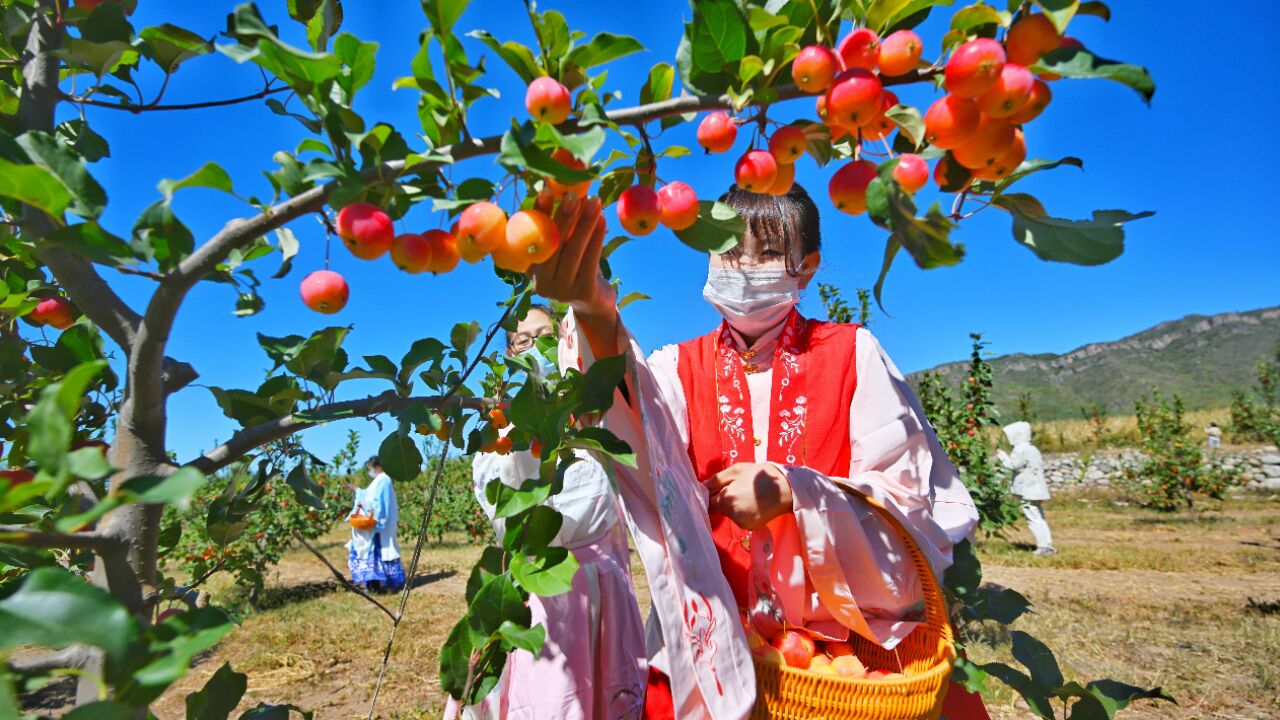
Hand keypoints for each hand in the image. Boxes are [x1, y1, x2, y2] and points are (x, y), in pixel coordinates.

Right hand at [531, 191, 612, 318]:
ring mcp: (562, 291)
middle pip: (553, 245)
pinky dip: (597, 238)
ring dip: (585, 224)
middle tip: (573, 195)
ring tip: (594, 201)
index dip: (538, 215)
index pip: (532, 239)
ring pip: (573, 252)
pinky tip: (603, 220)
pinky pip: (591, 260)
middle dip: (564, 217)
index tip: (545, 192)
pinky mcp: (583, 292)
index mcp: (531, 269)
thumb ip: (561, 229)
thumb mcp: (564, 250)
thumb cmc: (575, 268)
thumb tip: (565, 190)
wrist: (593, 303)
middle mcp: (542, 283)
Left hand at [703, 462, 792, 530]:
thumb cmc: (762, 476)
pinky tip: (753, 502)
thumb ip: (716, 479)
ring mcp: (742, 523)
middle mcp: (732, 515)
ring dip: (732, 505)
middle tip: (737, 486)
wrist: (787, 490)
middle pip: (718, 508)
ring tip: (748, 493)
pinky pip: (739, 518)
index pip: (707, 503)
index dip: (708, 495)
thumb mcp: (737, 470)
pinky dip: (742, 511)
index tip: (714, 488)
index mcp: (727, 500)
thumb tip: (700, 486)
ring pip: (729, 513)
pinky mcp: (750, 528)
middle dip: (723, 498)